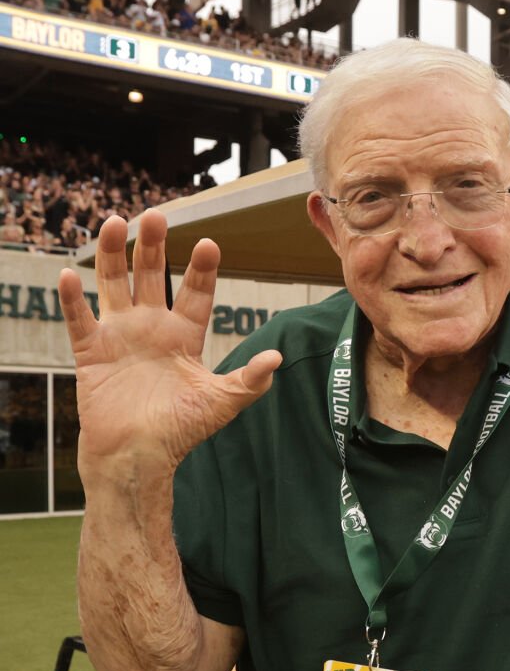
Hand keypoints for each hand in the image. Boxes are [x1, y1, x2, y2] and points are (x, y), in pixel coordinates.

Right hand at [59, 211, 280, 477]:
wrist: (139, 456)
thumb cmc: (182, 431)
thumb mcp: (222, 402)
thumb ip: (249, 380)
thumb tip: (277, 357)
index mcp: (184, 336)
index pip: (194, 293)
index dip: (200, 270)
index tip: (209, 243)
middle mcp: (151, 329)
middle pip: (151, 277)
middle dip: (154, 246)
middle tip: (157, 214)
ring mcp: (120, 336)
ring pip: (114, 284)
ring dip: (113, 254)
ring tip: (116, 222)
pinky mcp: (91, 352)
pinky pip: (79, 318)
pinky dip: (73, 298)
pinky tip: (71, 273)